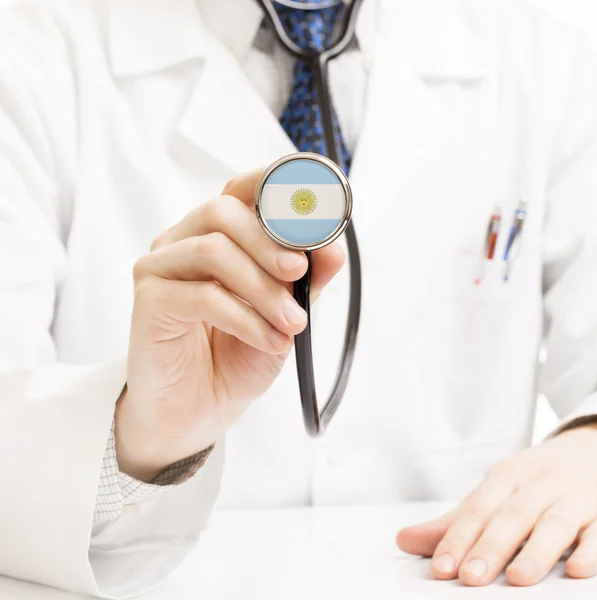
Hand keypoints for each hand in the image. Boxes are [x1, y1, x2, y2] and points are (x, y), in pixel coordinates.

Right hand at [115, 169, 343, 480]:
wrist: (198, 410)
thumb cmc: (237, 355)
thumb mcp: (285, 314)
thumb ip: (306, 279)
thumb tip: (332, 247)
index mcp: (215, 235)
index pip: (239, 190)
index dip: (273, 183)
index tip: (314, 200)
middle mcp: (183, 242)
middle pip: (222, 211)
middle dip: (270, 241)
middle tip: (299, 273)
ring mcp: (160, 268)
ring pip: (213, 250)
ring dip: (263, 289)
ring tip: (292, 323)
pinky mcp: (149, 302)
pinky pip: (202, 296)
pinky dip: (246, 318)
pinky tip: (268, 340)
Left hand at [396, 423, 596, 585]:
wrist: (588, 448)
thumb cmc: (532, 480)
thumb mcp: (494, 492)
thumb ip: (454, 522)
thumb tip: (404, 540)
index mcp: (505, 478)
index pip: (477, 509)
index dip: (457, 538)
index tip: (441, 568)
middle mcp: (536, 485)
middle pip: (511, 516)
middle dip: (490, 547)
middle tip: (470, 578)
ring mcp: (572, 497)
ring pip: (554, 523)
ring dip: (537, 551)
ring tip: (518, 579)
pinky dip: (590, 549)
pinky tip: (578, 570)